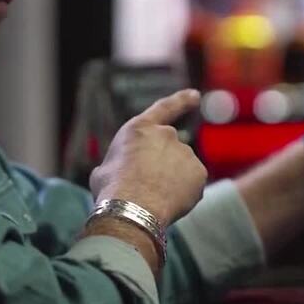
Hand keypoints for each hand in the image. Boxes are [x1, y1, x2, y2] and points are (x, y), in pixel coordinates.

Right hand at [89, 88, 206, 226]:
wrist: (132, 208)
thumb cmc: (112, 189)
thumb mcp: (104, 170)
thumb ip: (120, 163)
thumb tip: (119, 171)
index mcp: (140, 129)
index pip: (165, 108)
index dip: (181, 101)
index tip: (195, 95)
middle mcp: (167, 135)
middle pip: (170, 149)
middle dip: (163, 165)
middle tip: (148, 187)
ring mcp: (186, 153)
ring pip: (181, 169)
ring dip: (172, 180)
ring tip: (154, 198)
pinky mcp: (199, 173)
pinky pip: (192, 184)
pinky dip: (184, 193)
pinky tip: (169, 203)